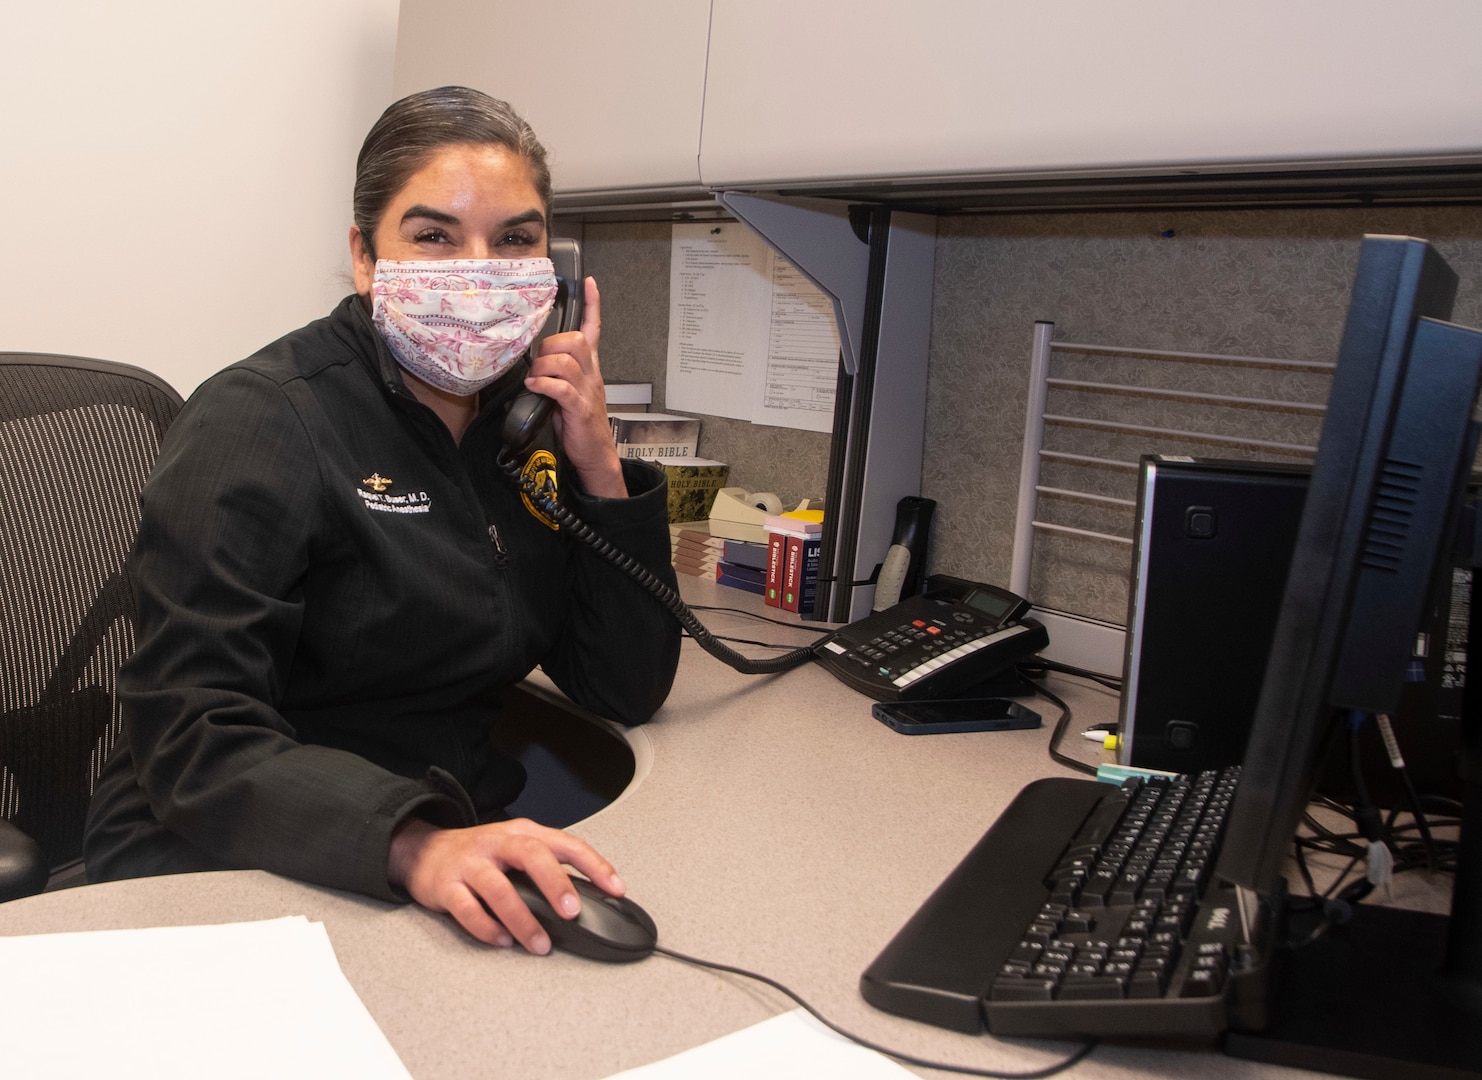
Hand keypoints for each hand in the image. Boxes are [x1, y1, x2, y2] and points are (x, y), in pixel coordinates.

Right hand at [387, 816, 625, 952]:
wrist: (422, 851)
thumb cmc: (479, 854)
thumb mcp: (515, 848)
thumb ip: (547, 865)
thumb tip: (589, 896)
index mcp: (522, 833)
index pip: (566, 843)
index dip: (594, 864)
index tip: (616, 888)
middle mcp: (497, 843)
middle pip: (531, 855)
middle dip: (555, 883)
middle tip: (572, 912)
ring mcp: (470, 863)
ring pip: (499, 888)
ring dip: (522, 919)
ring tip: (540, 944)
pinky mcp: (446, 885)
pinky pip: (468, 909)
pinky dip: (487, 928)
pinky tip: (503, 941)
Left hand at [528, 277, 626, 497]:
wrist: (595, 455)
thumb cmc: (579, 425)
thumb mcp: (569, 393)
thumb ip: (556, 374)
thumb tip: (530, 363)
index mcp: (589, 369)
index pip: (594, 330)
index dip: (592, 305)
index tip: (588, 283)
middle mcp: (591, 375)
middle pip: (575, 340)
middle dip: (550, 346)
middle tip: (538, 364)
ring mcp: (588, 391)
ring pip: (566, 360)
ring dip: (543, 366)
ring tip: (535, 379)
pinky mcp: (580, 409)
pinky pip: (561, 387)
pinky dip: (544, 384)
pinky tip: (535, 387)